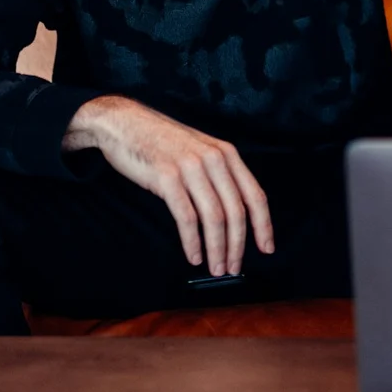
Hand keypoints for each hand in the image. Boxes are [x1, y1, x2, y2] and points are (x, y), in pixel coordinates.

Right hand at [63, 96, 272, 275]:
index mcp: (227, 154)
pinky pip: (187, 218)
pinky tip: (194, 255)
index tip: (267, 248)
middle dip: (238, 246)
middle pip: (236, 212)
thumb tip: (233, 216)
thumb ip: (218, 175)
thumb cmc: (162, 142)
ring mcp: (191, 167)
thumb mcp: (200, 151)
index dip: (264, 226)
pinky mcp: (167, 177)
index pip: (255, 195)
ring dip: (217, 249)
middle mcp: (214, 159)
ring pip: (214, 218)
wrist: (124, 123)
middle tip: (233, 268)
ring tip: (216, 268)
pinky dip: (193, 242)